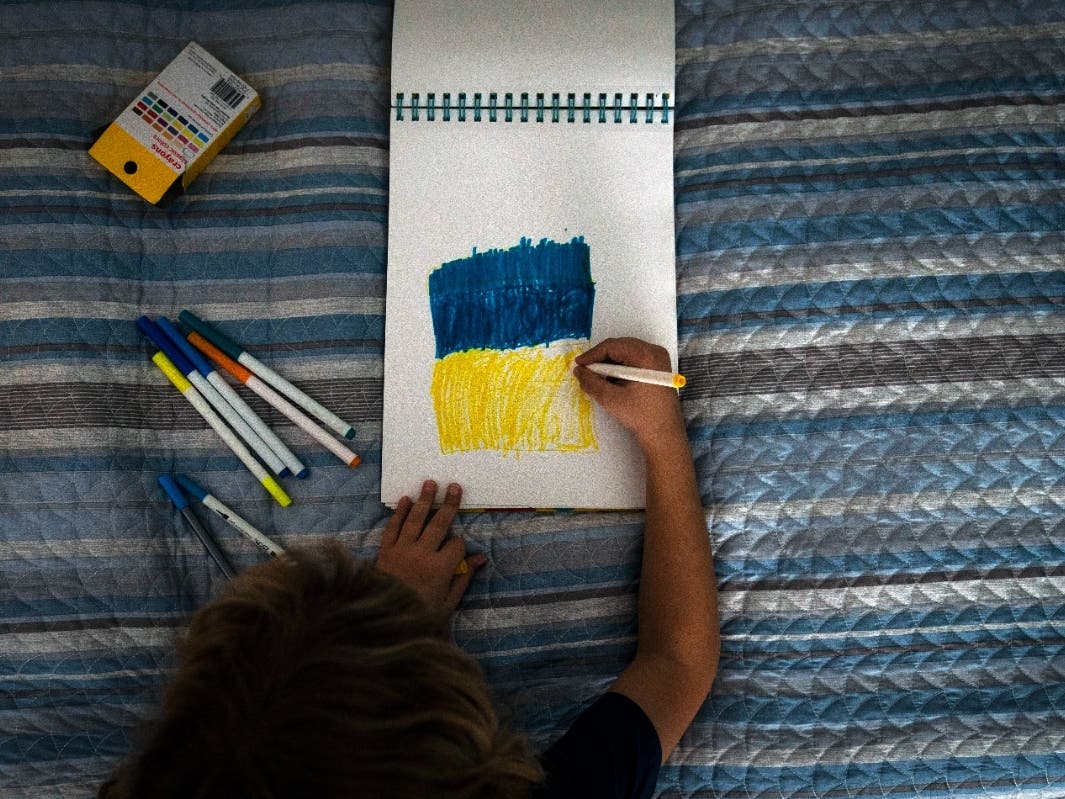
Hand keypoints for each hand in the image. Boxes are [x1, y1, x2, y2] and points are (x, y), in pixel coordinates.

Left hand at [376, 480, 486, 611]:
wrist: (384, 620)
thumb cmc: (420, 614)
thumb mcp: (448, 602)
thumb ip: (463, 578)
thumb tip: (480, 558)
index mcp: (440, 568)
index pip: (456, 545)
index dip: (461, 545)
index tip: (458, 550)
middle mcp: (422, 554)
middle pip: (438, 524)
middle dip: (449, 504)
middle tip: (454, 486)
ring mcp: (402, 550)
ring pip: (415, 520)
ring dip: (424, 500)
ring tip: (430, 483)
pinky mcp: (385, 551)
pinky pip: (393, 528)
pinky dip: (398, 513)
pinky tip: (405, 499)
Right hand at [573, 338, 685, 454]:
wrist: (664, 433)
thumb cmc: (640, 416)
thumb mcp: (611, 399)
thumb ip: (592, 382)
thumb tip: (578, 370)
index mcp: (646, 356)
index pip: (613, 346)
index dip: (593, 354)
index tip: (578, 364)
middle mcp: (655, 351)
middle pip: (621, 346)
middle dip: (601, 357)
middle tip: (585, 369)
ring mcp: (658, 359)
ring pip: (626, 352)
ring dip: (610, 362)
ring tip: (597, 375)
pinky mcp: (658, 368)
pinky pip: (634, 359)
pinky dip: (620, 366)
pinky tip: (612, 379)